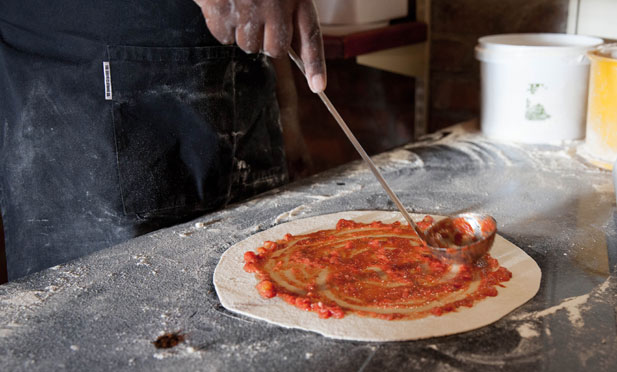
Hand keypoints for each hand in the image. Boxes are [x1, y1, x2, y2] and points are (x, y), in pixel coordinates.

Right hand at [194, 0, 326, 91]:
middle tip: (258, 22)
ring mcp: (248, 7)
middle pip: (275, 49)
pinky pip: (224, 37)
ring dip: (242, 34)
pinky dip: (221, 28)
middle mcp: (275, 3)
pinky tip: (223, 7)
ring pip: (248, 46)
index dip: (315, 64)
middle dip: (266, 43)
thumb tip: (283, 48)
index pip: (309, 35)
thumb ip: (289, 14)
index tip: (319, 87)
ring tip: (240, 7)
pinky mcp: (221, 8)